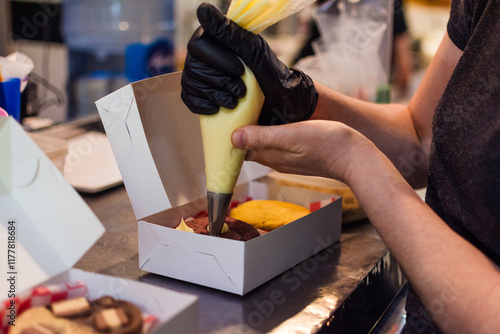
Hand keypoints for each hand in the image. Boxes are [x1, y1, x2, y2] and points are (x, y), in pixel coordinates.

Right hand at [181, 2, 318, 124]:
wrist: (277, 101)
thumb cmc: (268, 72)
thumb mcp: (254, 50)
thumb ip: (229, 32)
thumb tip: (202, 8)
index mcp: (214, 37)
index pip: (199, 45)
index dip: (219, 61)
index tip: (240, 71)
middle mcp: (202, 53)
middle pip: (194, 66)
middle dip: (220, 81)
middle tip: (241, 90)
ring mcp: (198, 73)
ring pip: (191, 82)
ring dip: (215, 95)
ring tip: (235, 100)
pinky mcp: (198, 93)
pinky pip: (188, 98)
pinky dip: (203, 105)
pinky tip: (218, 108)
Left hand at [231, 120, 373, 182]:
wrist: (357, 157)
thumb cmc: (327, 145)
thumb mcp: (292, 137)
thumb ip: (263, 137)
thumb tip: (234, 138)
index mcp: (270, 157)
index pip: (239, 150)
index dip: (229, 136)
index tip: (222, 119)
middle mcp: (275, 159)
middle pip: (248, 146)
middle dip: (239, 130)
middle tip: (232, 108)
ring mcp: (287, 157)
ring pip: (262, 142)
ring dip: (254, 129)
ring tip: (248, 108)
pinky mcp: (298, 151)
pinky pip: (276, 140)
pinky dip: (269, 129)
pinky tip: (272, 116)